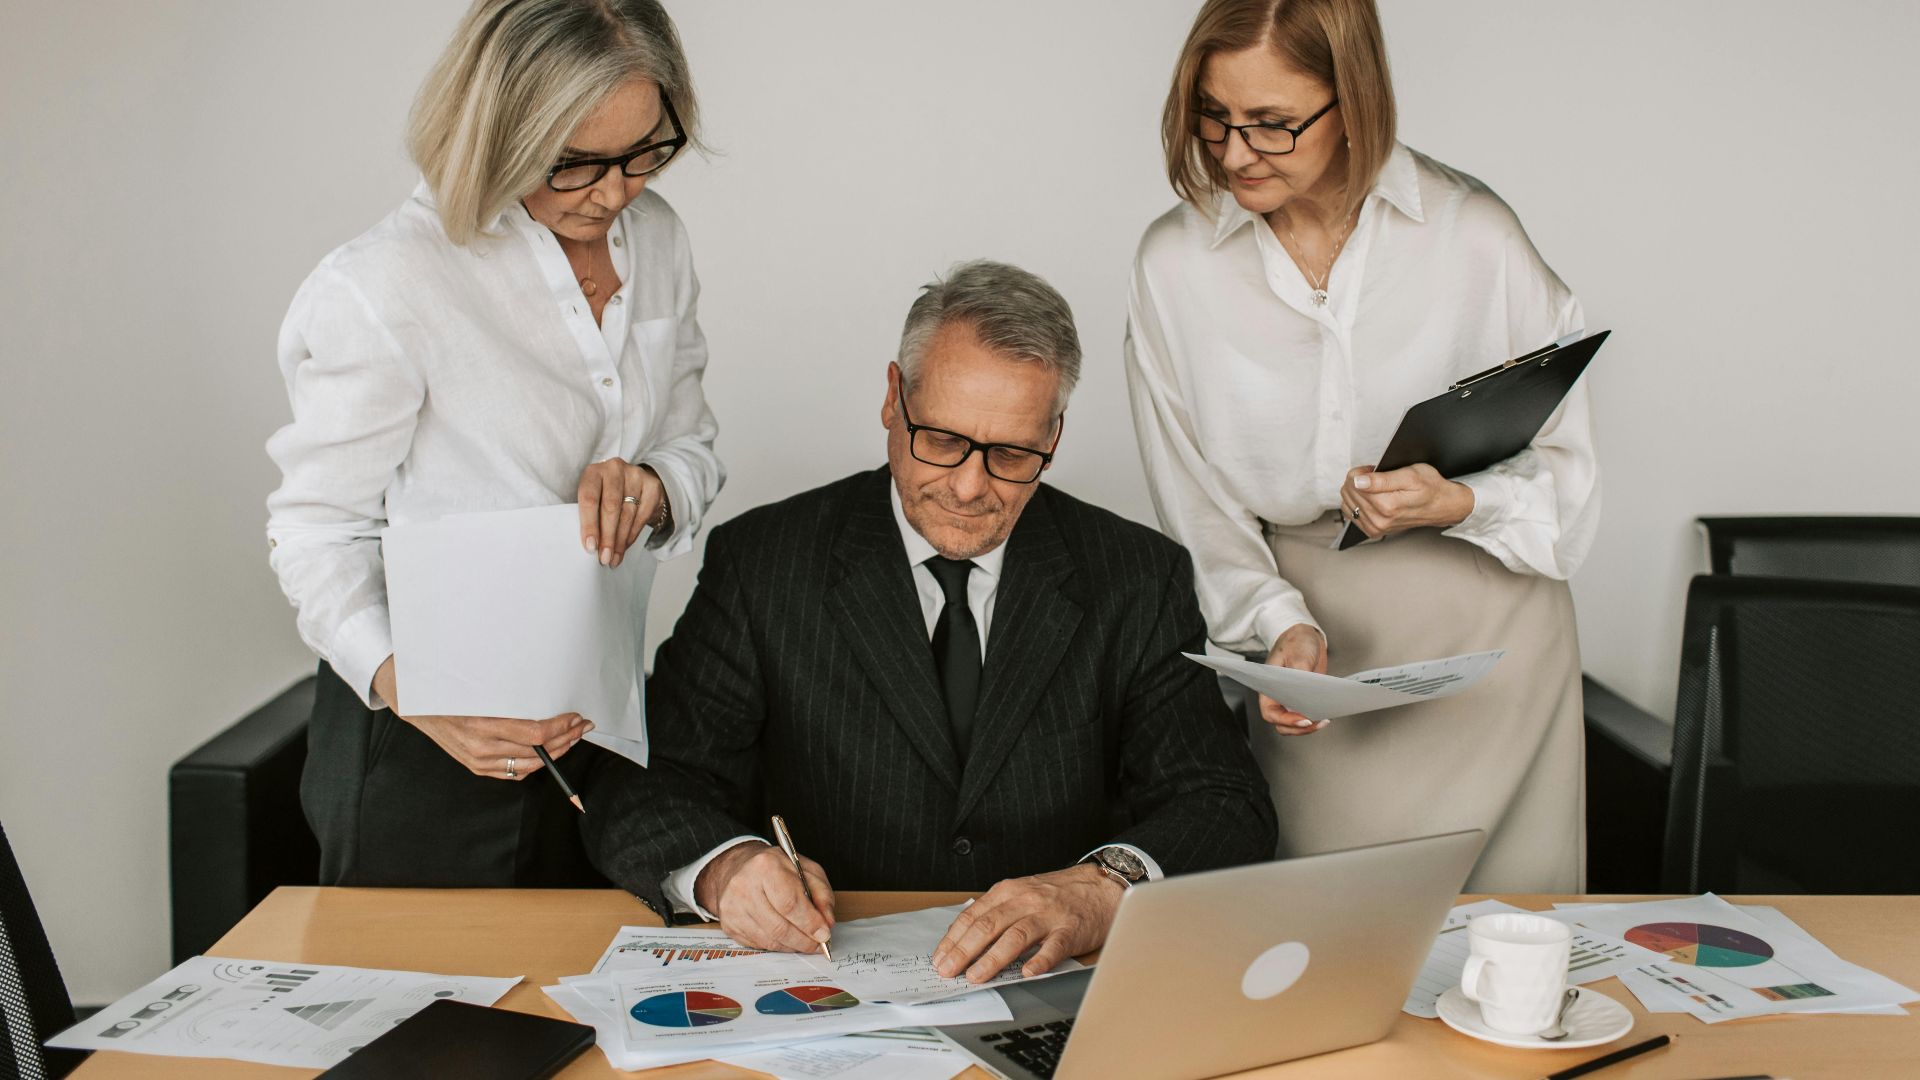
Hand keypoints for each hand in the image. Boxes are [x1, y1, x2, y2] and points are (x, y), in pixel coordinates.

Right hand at [370, 656, 590, 778]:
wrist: (417, 705)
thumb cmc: (449, 691)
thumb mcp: (479, 688)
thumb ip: (511, 697)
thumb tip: (548, 696)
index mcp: (483, 724)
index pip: (535, 734)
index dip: (561, 727)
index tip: (575, 716)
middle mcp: (481, 748)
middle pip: (538, 751)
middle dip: (566, 738)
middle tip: (581, 726)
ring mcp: (479, 762)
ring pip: (530, 765)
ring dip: (556, 752)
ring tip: (571, 738)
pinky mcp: (477, 768)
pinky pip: (514, 773)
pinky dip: (535, 764)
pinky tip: (548, 752)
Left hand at [577, 459, 668, 568]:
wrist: (633, 483)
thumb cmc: (605, 495)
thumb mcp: (593, 498)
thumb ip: (590, 515)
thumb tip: (590, 547)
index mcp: (593, 472)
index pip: (589, 498)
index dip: (589, 524)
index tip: (590, 547)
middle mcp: (614, 469)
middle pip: (610, 507)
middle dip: (607, 537)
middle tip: (604, 558)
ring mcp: (636, 475)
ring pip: (627, 514)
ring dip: (620, 541)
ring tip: (614, 558)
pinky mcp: (652, 486)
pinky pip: (642, 516)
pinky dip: (632, 535)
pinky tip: (625, 547)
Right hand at [695, 841, 836, 951]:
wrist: (739, 868)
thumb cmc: (776, 868)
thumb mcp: (805, 869)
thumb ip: (821, 894)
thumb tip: (827, 923)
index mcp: (766, 866)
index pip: (789, 903)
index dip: (810, 923)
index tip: (824, 934)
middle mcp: (744, 886)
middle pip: (779, 927)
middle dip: (804, 940)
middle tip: (818, 945)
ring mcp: (733, 907)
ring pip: (769, 940)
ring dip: (792, 946)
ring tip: (805, 942)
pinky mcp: (728, 924)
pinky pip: (758, 944)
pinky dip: (777, 945)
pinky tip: (786, 938)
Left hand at [932, 864, 1121, 981]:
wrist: (1101, 887)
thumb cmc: (1058, 894)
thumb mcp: (1022, 892)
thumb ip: (997, 910)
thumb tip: (965, 937)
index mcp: (1009, 891)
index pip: (973, 916)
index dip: (953, 939)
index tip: (940, 958)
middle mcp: (1026, 900)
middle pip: (988, 926)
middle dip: (964, 951)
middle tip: (949, 971)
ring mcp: (1048, 915)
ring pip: (1015, 936)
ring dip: (993, 958)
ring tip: (976, 976)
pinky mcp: (1070, 930)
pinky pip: (1053, 947)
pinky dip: (1039, 961)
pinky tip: (1027, 973)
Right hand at [1260, 623, 1329, 734]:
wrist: (1306, 637)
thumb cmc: (1294, 642)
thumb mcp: (1298, 654)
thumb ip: (1301, 674)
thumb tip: (1307, 693)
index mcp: (1268, 688)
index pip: (1271, 712)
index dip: (1286, 720)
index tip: (1304, 720)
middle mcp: (1278, 697)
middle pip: (1282, 724)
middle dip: (1299, 728)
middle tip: (1317, 722)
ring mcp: (1291, 700)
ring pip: (1294, 724)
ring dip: (1308, 727)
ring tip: (1323, 720)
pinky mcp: (1304, 700)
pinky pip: (1306, 716)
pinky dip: (1315, 720)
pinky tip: (1326, 714)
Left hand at [1340, 464, 1473, 539]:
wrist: (1441, 506)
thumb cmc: (1430, 488)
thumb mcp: (1410, 475)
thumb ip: (1382, 479)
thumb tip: (1358, 482)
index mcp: (1387, 505)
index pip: (1353, 483)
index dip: (1361, 471)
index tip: (1373, 469)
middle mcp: (1379, 520)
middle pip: (1349, 492)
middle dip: (1358, 480)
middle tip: (1375, 477)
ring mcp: (1375, 528)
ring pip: (1347, 502)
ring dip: (1357, 491)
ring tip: (1375, 488)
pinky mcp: (1373, 531)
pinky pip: (1351, 514)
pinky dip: (1356, 503)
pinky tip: (1370, 498)